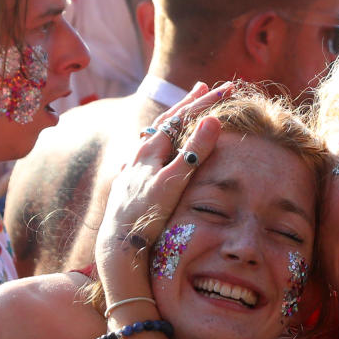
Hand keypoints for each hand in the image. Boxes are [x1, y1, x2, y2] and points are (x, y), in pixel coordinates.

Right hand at [94, 82, 229, 283]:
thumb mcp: (144, 201)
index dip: (181, 109)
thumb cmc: (133, 231)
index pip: (162, 127)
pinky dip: (200, 139)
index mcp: (137, 162)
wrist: (117, 254)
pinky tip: (216, 123)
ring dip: (199, 108)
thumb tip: (168, 170)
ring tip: (221, 92)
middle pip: (169, 121)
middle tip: (219, 85)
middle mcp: (140, 160)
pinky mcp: (162, 187)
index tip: (201, 92)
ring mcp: (149, 171)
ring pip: (175, 130)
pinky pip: (184, 157)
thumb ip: (154, 183)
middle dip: (194, 100)